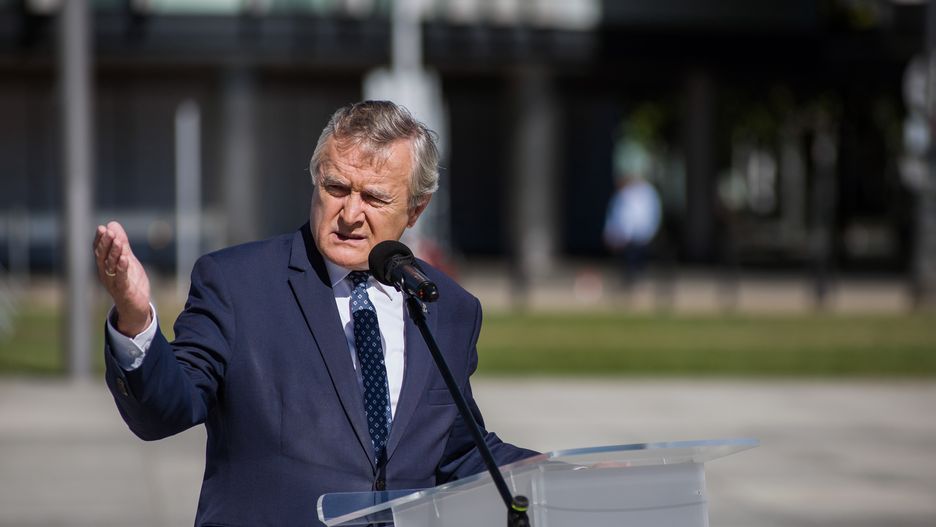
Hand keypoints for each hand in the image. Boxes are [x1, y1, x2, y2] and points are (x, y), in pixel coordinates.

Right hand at [93, 221, 151, 336]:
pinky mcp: (124, 291)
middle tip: (108, 231)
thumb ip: (121, 243)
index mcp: (105, 266)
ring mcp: (113, 283)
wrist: (135, 307)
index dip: (99, 240)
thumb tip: (113, 224)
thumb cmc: (130, 282)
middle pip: (102, 257)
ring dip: (114, 253)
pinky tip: (125, 259)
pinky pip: (121, 279)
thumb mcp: (127, 259)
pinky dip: (122, 268)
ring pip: (111, 267)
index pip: (99, 251)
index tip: (102, 228)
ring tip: (119, 241)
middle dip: (105, 244)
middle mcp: (106, 274)